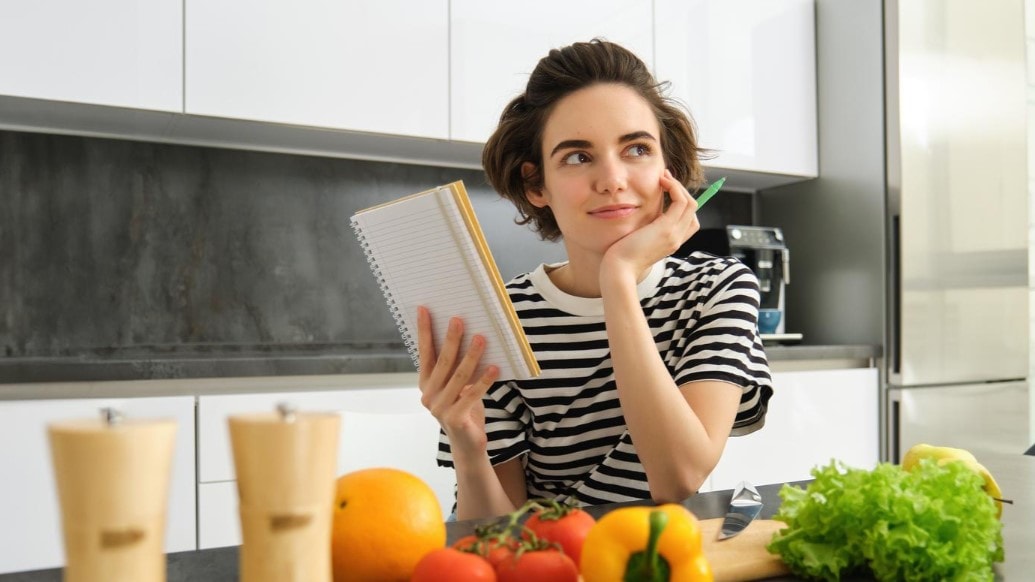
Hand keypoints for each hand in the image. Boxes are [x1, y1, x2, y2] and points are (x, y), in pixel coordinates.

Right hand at [416, 306, 499, 454]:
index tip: (424, 310)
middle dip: (451, 339)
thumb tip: (467, 335)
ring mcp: (440, 408)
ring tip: (482, 338)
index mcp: (426, 384)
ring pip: (458, 376)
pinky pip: (472, 394)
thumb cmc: (464, 409)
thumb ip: (456, 367)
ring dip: (471, 355)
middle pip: (442, 362)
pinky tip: (494, 367)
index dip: (424, 331)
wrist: (468, 445)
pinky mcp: (455, 418)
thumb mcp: (457, 386)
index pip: (424, 353)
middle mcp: (428, 395)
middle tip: (459, 320)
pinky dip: (484, 380)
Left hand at [602, 169, 699, 278]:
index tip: (666, 189)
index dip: (681, 202)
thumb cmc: (622, 256)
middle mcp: (677, 239)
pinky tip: (661, 182)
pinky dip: (674, 188)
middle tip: (665, 178)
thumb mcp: (638, 239)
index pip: (689, 220)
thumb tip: (645, 212)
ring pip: (690, 203)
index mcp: (671, 242)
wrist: (619, 270)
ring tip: (664, 177)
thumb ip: (646, 227)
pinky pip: (680, 201)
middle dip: (681, 190)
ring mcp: (674, 234)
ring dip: (678, 186)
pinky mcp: (666, 228)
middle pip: (692, 209)